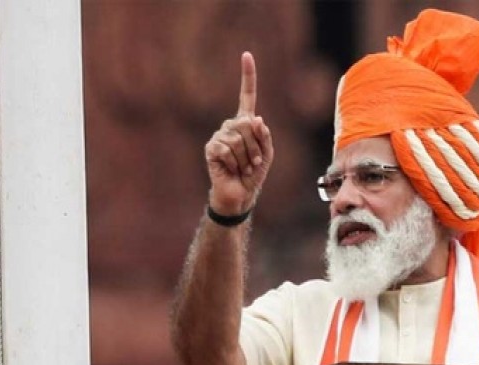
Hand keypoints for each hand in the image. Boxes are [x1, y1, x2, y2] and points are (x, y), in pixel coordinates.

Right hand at [204, 52, 273, 214]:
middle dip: (256, 147)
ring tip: (243, 168)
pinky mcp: (211, 148)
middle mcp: (231, 125)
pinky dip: (235, 162)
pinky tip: (232, 169)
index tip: (247, 55)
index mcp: (246, 123)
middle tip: (254, 163)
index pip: (247, 96)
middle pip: (247, 124)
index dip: (248, 76)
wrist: (240, 195)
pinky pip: (227, 148)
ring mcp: (219, 135)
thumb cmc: (254, 174)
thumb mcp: (268, 154)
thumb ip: (265, 136)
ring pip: (238, 139)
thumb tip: (255, 119)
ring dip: (247, 158)